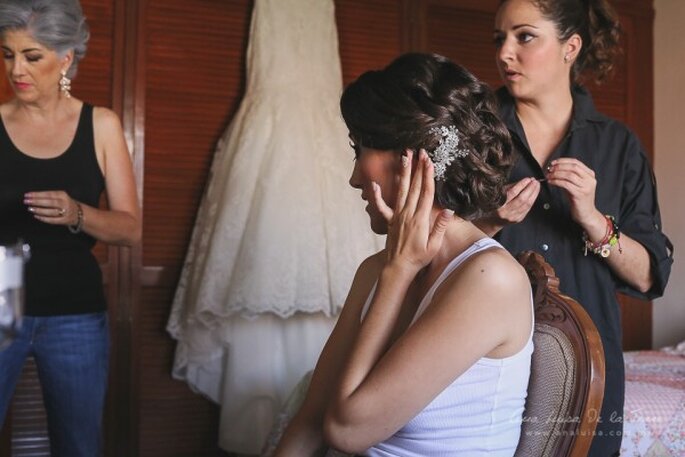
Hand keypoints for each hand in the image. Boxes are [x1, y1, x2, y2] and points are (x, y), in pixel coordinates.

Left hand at [24, 190, 77, 225]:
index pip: (48, 194)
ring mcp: (66, 212)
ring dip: (39, 210)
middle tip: (27, 201)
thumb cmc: (65, 203)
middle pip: (50, 202)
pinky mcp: (64, 220)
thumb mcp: (60, 196)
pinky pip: (52, 220)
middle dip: (37, 202)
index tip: (28, 195)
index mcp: (63, 195)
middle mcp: (65, 203)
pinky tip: (36, 216)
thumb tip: (32, 197)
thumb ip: (48, 196)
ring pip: (51, 212)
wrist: (79, 213)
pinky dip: (43, 218)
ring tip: (30, 208)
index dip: (37, 194)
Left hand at [370, 149, 452, 273]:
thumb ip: (440, 227)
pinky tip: (373, 184)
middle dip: (417, 168)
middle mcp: (408, 214)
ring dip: (403, 173)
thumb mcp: (434, 245)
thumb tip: (449, 210)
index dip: (427, 175)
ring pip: (401, 190)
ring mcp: (397, 216)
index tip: (429, 161)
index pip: (426, 192)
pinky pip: (382, 207)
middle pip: (414, 187)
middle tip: (419, 151)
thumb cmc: (419, 258)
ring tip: (403, 157)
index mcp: (420, 219)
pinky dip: (377, 195)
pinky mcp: (390, 221)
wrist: (399, 267)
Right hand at [480, 178, 538, 233]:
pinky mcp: (518, 219)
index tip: (528, 179)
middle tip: (535, 181)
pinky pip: (527, 209)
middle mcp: (505, 212)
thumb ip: (511, 187)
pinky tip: (535, 194)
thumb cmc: (494, 205)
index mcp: (499, 204)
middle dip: (530, 189)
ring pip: (527, 204)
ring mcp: (513, 217)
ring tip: (537, 186)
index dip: (521, 185)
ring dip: (534, 194)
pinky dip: (532, 200)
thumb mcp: (499, 194)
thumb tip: (524, 181)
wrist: (492, 221)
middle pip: (522, 199)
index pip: (512, 193)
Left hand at [546, 158, 599, 226]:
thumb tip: (555, 167)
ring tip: (548, 176)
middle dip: (559, 167)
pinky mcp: (580, 194)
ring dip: (556, 174)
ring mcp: (586, 187)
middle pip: (573, 167)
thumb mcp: (576, 184)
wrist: (586, 214)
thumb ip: (569, 175)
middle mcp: (590, 179)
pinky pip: (566, 184)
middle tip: (549, 170)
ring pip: (569, 175)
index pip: (576, 162)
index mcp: (590, 174)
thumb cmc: (578, 199)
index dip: (563, 161)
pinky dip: (556, 181)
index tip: (553, 163)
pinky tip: (551, 182)